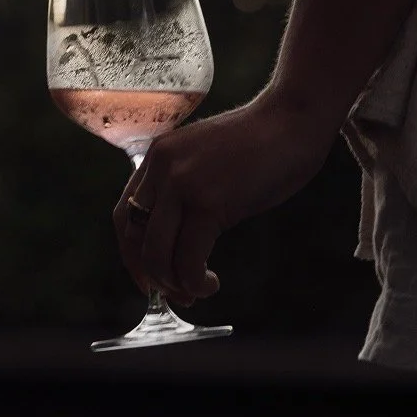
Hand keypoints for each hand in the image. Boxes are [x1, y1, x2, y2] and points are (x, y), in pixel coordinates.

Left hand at [113, 87, 336, 306]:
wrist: (291, 121)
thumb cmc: (260, 144)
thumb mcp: (205, 159)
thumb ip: (183, 186)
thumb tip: (174, 239)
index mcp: (158, 156)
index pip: (124, 214)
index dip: (131, 254)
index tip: (148, 279)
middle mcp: (162, 168)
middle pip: (134, 238)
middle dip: (153, 275)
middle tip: (177, 294)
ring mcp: (183, 183)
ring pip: (156, 254)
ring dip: (174, 284)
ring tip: (198, 290)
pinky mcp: (209, 202)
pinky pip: (188, 260)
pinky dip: (195, 282)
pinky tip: (212, 283)